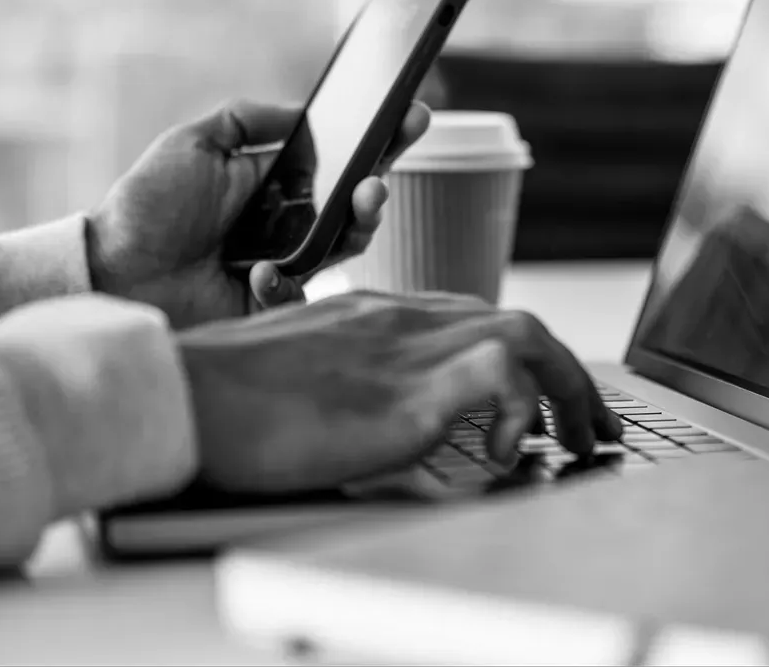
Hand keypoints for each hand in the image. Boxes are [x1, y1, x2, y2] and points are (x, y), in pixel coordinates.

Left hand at [87, 98, 430, 329]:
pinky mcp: (270, 306)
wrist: (111, 269)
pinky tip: (256, 271)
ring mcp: (284, 265)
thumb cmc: (146, 205)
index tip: (409, 115)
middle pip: (355, 206)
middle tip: (381, 173)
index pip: (339, 160)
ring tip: (362, 198)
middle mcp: (288, 224)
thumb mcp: (194, 142)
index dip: (378, 141)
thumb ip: (249, 119)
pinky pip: (300, 295)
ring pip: (344, 248)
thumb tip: (305, 111)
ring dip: (359, 223)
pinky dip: (282, 282)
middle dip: (379, 184)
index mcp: (276, 184)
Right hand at [175, 291, 624, 493]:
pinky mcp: (402, 394)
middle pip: (512, 321)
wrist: (178, 396)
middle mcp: (397, 321)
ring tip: (582, 440)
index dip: (522, 356)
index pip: (472, 316)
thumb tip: (376, 421)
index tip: (546, 396)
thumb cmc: (220, 399)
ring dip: (569, 389)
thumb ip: (346, 381)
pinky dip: (522, 408)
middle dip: (567, 373)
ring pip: (523, 335)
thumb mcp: (297, 376)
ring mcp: (403, 351)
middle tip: (590, 424)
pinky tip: (510, 452)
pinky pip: (498, 374)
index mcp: (373, 315)